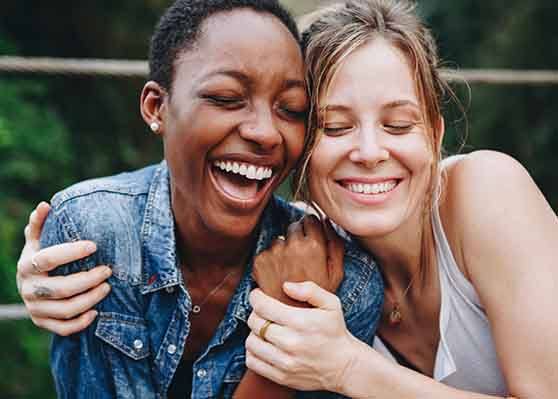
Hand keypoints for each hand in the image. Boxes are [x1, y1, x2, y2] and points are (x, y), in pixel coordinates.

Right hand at [16, 202, 111, 335]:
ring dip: (90, 299)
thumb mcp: (37, 241)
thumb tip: (45, 205)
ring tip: (108, 287)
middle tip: (108, 270)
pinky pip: (63, 328)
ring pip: (65, 310)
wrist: (29, 286)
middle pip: (61, 288)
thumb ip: (40, 224)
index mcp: (27, 265)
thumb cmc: (40, 258)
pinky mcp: (42, 323)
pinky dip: (81, 322)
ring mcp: (35, 308)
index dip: (71, 252)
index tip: (94, 246)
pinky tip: (96, 312)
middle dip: (88, 280)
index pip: (48, 258)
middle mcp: (28, 289)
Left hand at [245, 282, 360, 392]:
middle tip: (263, 311)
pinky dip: (253, 352)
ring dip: (254, 333)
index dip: (255, 297)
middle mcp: (290, 343)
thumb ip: (310, 290)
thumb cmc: (335, 332)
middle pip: (254, 323)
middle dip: (255, 313)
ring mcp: (285, 362)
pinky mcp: (281, 377)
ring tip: (264, 329)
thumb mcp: (331, 304)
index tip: (258, 295)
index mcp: (301, 322)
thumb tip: (285, 286)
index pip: (263, 306)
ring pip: (251, 342)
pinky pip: (252, 362)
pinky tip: (263, 345)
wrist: (344, 366)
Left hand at [252, 215, 343, 306]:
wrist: (294, 320)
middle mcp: (292, 246)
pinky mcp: (260, 262)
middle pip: (293, 226)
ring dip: (283, 249)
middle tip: (301, 259)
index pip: (310, 219)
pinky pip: (266, 252)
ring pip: (278, 240)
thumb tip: (326, 221)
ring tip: (289, 271)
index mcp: (313, 246)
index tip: (312, 240)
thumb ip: (335, 244)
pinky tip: (278, 277)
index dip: (312, 228)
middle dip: (298, 237)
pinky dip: (270, 261)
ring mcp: (274, 253)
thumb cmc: (318, 297)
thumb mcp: (336, 273)